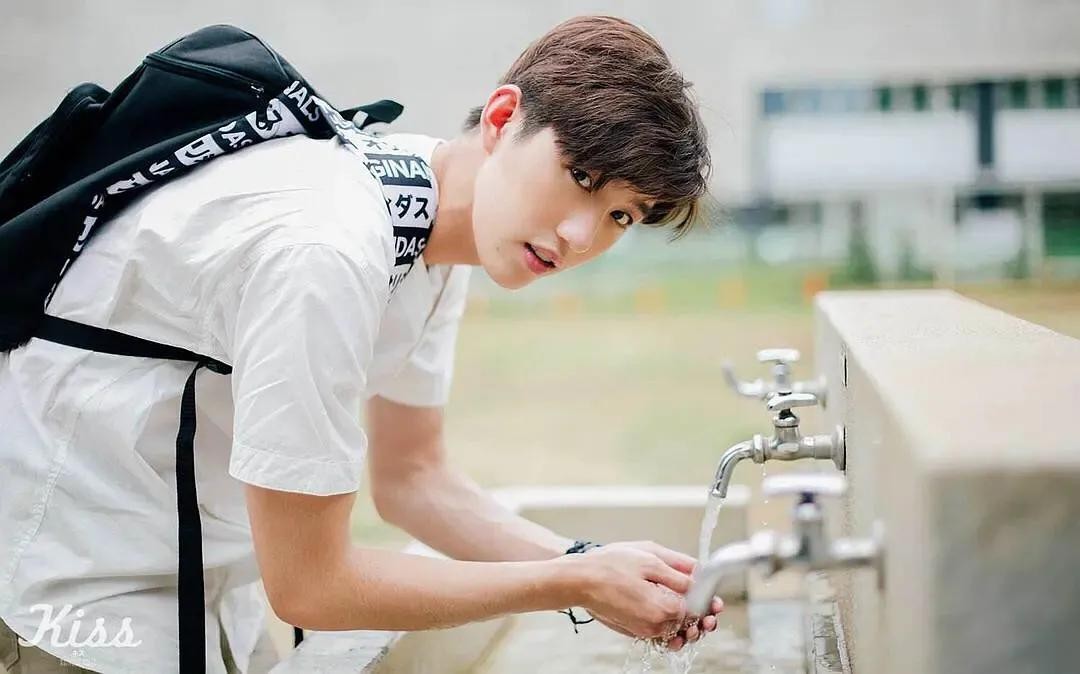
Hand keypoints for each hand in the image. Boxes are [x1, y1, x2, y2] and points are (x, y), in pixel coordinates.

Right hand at [566, 540, 723, 644]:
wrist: (579, 579)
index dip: (709, 603)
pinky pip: (660, 632)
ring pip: (675, 630)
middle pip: (689, 623)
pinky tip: (674, 617)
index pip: (698, 609)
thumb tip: (700, 575)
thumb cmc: (610, 565)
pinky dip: (670, 626)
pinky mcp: (635, 630)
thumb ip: (679, 569)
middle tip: (711, 608)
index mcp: (663, 607)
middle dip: (702, 615)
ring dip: (688, 623)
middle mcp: (655, 625)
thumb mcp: (650, 557)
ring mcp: (644, 630)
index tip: (715, 599)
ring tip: (696, 615)